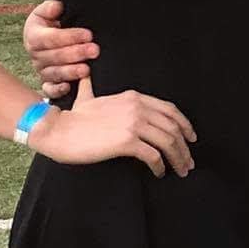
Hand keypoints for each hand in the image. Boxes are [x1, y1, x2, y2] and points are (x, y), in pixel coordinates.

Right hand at [22, 0, 99, 96]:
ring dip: (71, 72)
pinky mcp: (48, 83)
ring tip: (87, 69)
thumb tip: (57, 6)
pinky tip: (69, 87)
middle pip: (54, 57)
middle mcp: (36, 55)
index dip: (69, 36)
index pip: (50, 38)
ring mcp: (42, 70)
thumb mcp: (48, 11)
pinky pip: (49, 90)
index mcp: (34, 36)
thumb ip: (50, 7)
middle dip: (75, 53)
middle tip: (94, 50)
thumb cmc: (53, 23)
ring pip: (54, 73)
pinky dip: (57, 90)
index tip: (88, 34)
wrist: (52, 35)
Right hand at [31, 76, 197, 175]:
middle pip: (173, 128)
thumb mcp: (88, 96)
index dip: (185, 125)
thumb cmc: (72, 117)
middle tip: (188, 162)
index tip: (191, 138)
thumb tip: (86, 74)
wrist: (57, 129)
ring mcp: (133, 124)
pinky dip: (160, 166)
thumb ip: (93, 86)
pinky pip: (153, 156)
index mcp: (134, 97)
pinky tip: (159, 173)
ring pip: (167, 142)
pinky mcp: (126, 142)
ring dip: (178, 159)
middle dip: (185, 147)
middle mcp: (137, 108)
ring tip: (180, 170)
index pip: (170, 110)